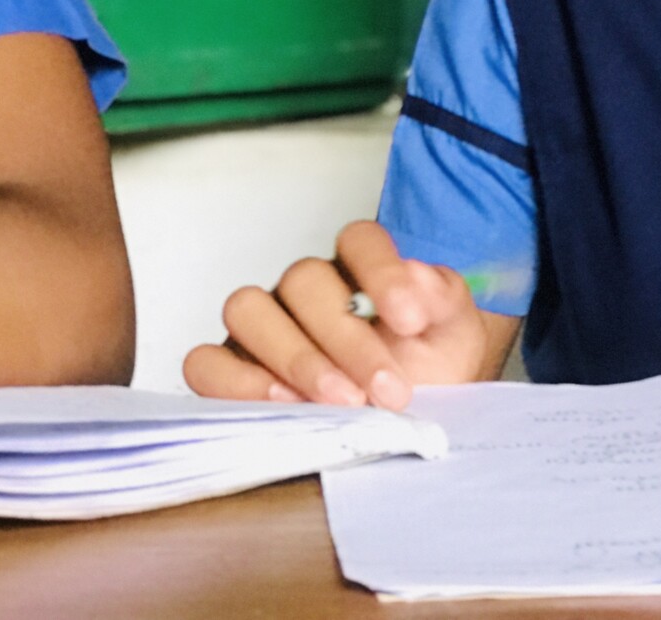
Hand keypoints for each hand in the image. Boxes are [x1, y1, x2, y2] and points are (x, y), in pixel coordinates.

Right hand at [183, 221, 502, 408]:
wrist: (410, 422)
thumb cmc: (430, 370)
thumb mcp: (454, 336)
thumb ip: (443, 300)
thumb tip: (417, 278)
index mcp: (360, 265)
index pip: (359, 239)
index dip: (382, 273)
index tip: (411, 321)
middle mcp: (306, 288)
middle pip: (303, 281)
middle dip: (348, 339)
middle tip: (388, 389)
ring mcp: (264, 326)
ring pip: (248, 310)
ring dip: (295, 358)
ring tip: (340, 402)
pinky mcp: (231, 368)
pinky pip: (206, 363)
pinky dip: (236, 383)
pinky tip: (283, 407)